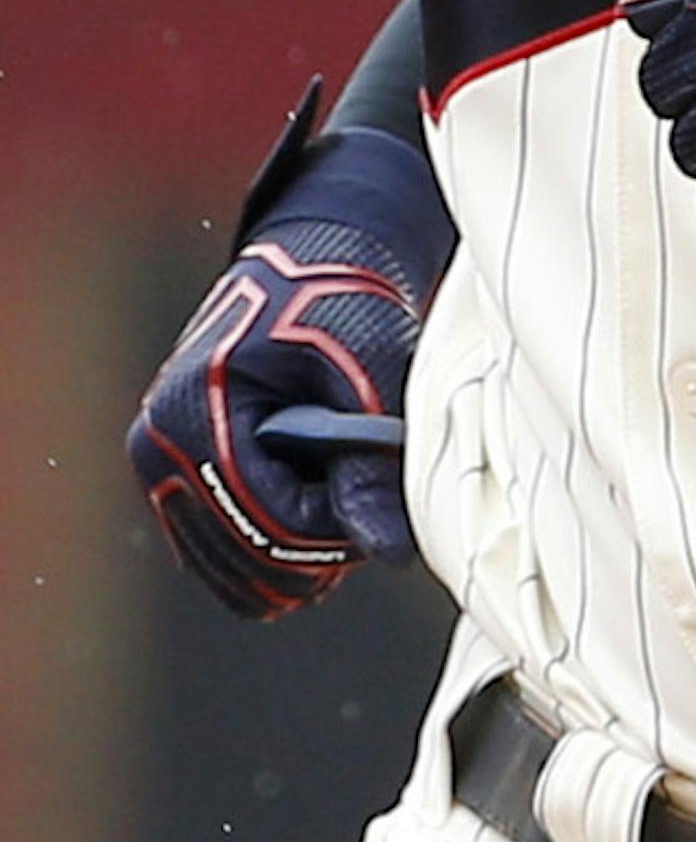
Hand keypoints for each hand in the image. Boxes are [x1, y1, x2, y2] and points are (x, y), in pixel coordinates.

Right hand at [127, 91, 453, 620]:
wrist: (305, 270)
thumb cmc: (337, 306)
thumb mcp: (364, 373)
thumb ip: (371, 465)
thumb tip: (392, 551)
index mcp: (192, 413)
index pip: (261, 521)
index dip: (331, 531)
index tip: (379, 507)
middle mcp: (157, 448)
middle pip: (242, 558)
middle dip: (316, 550)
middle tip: (370, 512)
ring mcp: (159, 469)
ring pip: (231, 571)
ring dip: (296, 557)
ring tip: (347, 511)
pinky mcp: (175, 481)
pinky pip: (220, 557)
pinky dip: (272, 551)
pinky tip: (316, 519)